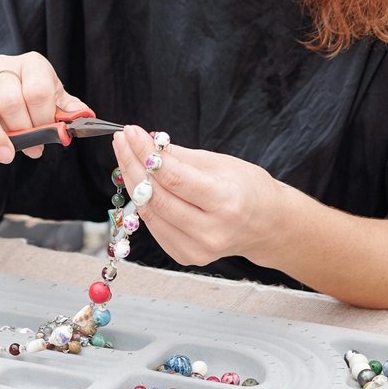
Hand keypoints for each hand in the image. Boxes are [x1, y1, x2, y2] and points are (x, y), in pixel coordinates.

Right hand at [0, 52, 91, 163]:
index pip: (37, 90)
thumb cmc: (29, 104)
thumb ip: (67, 110)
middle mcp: (0, 65)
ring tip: (5, 155)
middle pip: (9, 99)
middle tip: (32, 151)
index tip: (48, 138)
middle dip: (22, 131)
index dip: (44, 119)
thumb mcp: (52, 103)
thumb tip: (85, 117)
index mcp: (30, 64)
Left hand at [111, 125, 280, 265]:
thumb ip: (180, 157)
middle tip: (122, 140)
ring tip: (125, 155)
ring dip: (132, 181)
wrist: (266, 226)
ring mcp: (197, 249)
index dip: (146, 153)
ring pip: (149, 212)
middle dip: (133, 164)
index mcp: (226, 202)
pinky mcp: (185, 256)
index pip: (174, 178)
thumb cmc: (247, 188)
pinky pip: (154, 225)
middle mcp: (212, 231)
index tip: (131, 132)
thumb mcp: (221, 163)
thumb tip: (145, 143)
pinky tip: (139, 180)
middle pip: (157, 197)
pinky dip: (143, 201)